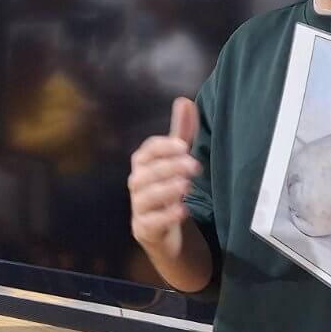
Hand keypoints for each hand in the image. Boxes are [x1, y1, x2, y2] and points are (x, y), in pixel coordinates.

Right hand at [127, 97, 199, 261]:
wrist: (163, 231)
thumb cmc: (168, 188)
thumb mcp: (177, 160)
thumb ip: (181, 133)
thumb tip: (184, 100)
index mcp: (142, 164)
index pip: (147, 151)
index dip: (163, 147)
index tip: (184, 146)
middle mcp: (136, 184)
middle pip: (146, 173)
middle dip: (169, 167)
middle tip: (194, 166)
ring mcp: (138, 208)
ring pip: (145, 197)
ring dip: (165, 190)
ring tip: (185, 186)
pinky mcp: (144, 230)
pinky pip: (150, 223)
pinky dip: (165, 216)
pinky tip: (182, 210)